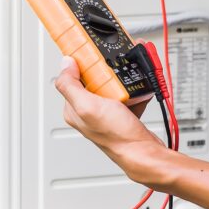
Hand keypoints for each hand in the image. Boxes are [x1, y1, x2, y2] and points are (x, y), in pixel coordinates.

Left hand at [55, 56, 164, 183]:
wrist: (144, 152)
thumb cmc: (117, 135)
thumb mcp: (88, 106)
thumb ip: (70, 85)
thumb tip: (64, 64)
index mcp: (73, 108)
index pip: (71, 78)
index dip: (81, 64)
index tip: (93, 56)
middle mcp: (87, 111)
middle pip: (93, 79)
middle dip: (106, 71)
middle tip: (114, 73)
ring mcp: (105, 113)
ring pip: (111, 86)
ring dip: (122, 80)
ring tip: (128, 83)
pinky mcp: (121, 115)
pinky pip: (126, 95)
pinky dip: (133, 91)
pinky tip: (139, 90)